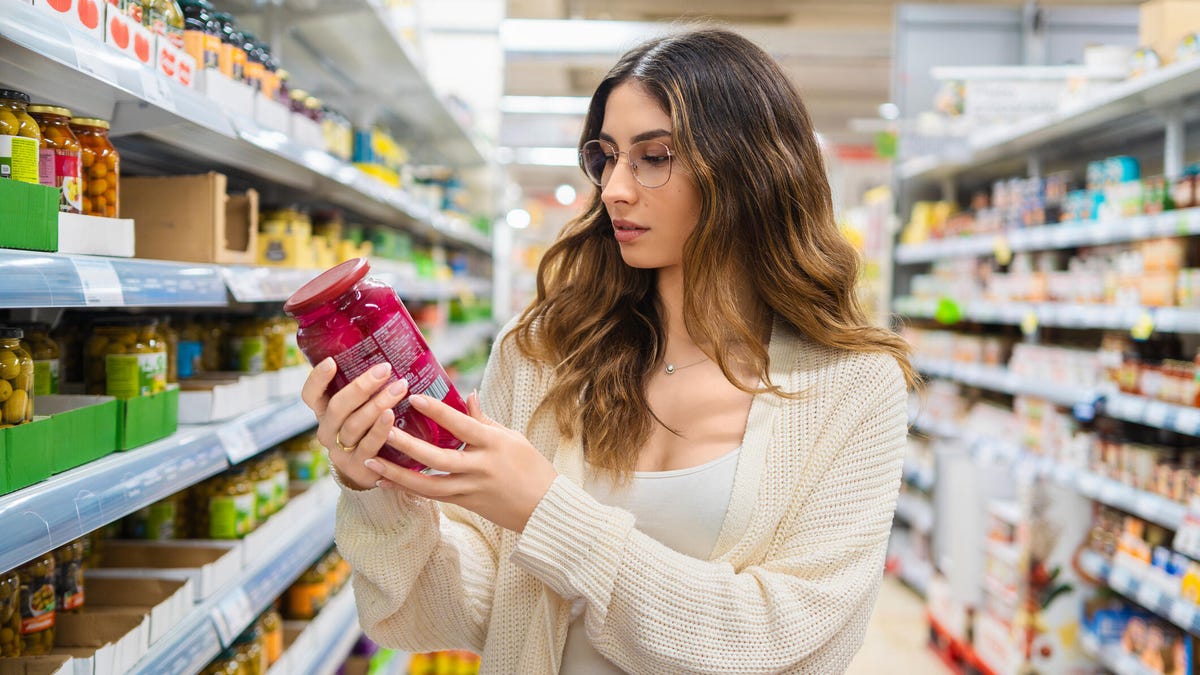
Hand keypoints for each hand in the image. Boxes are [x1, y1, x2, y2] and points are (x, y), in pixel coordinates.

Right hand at [300, 357, 410, 490]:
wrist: (371, 474)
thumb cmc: (368, 431)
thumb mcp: (359, 410)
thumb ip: (365, 390)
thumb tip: (390, 354)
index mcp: (324, 413)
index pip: (310, 395)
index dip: (318, 379)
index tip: (331, 361)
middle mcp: (328, 431)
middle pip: (337, 407)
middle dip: (362, 386)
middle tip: (385, 369)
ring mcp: (341, 451)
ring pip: (354, 425)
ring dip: (377, 404)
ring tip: (399, 388)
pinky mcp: (358, 467)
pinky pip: (368, 446)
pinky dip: (380, 430)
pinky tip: (392, 416)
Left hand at [365, 392, 558, 532]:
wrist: (544, 509)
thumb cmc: (532, 467)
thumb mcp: (512, 438)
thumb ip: (485, 420)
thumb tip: (467, 395)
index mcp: (494, 444)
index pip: (462, 425)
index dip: (438, 412)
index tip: (414, 398)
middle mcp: (481, 467)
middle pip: (438, 457)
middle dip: (409, 445)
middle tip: (383, 431)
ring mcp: (472, 489)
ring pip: (429, 484)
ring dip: (398, 474)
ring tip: (372, 462)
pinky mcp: (466, 504)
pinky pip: (432, 496)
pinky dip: (408, 488)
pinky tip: (387, 482)